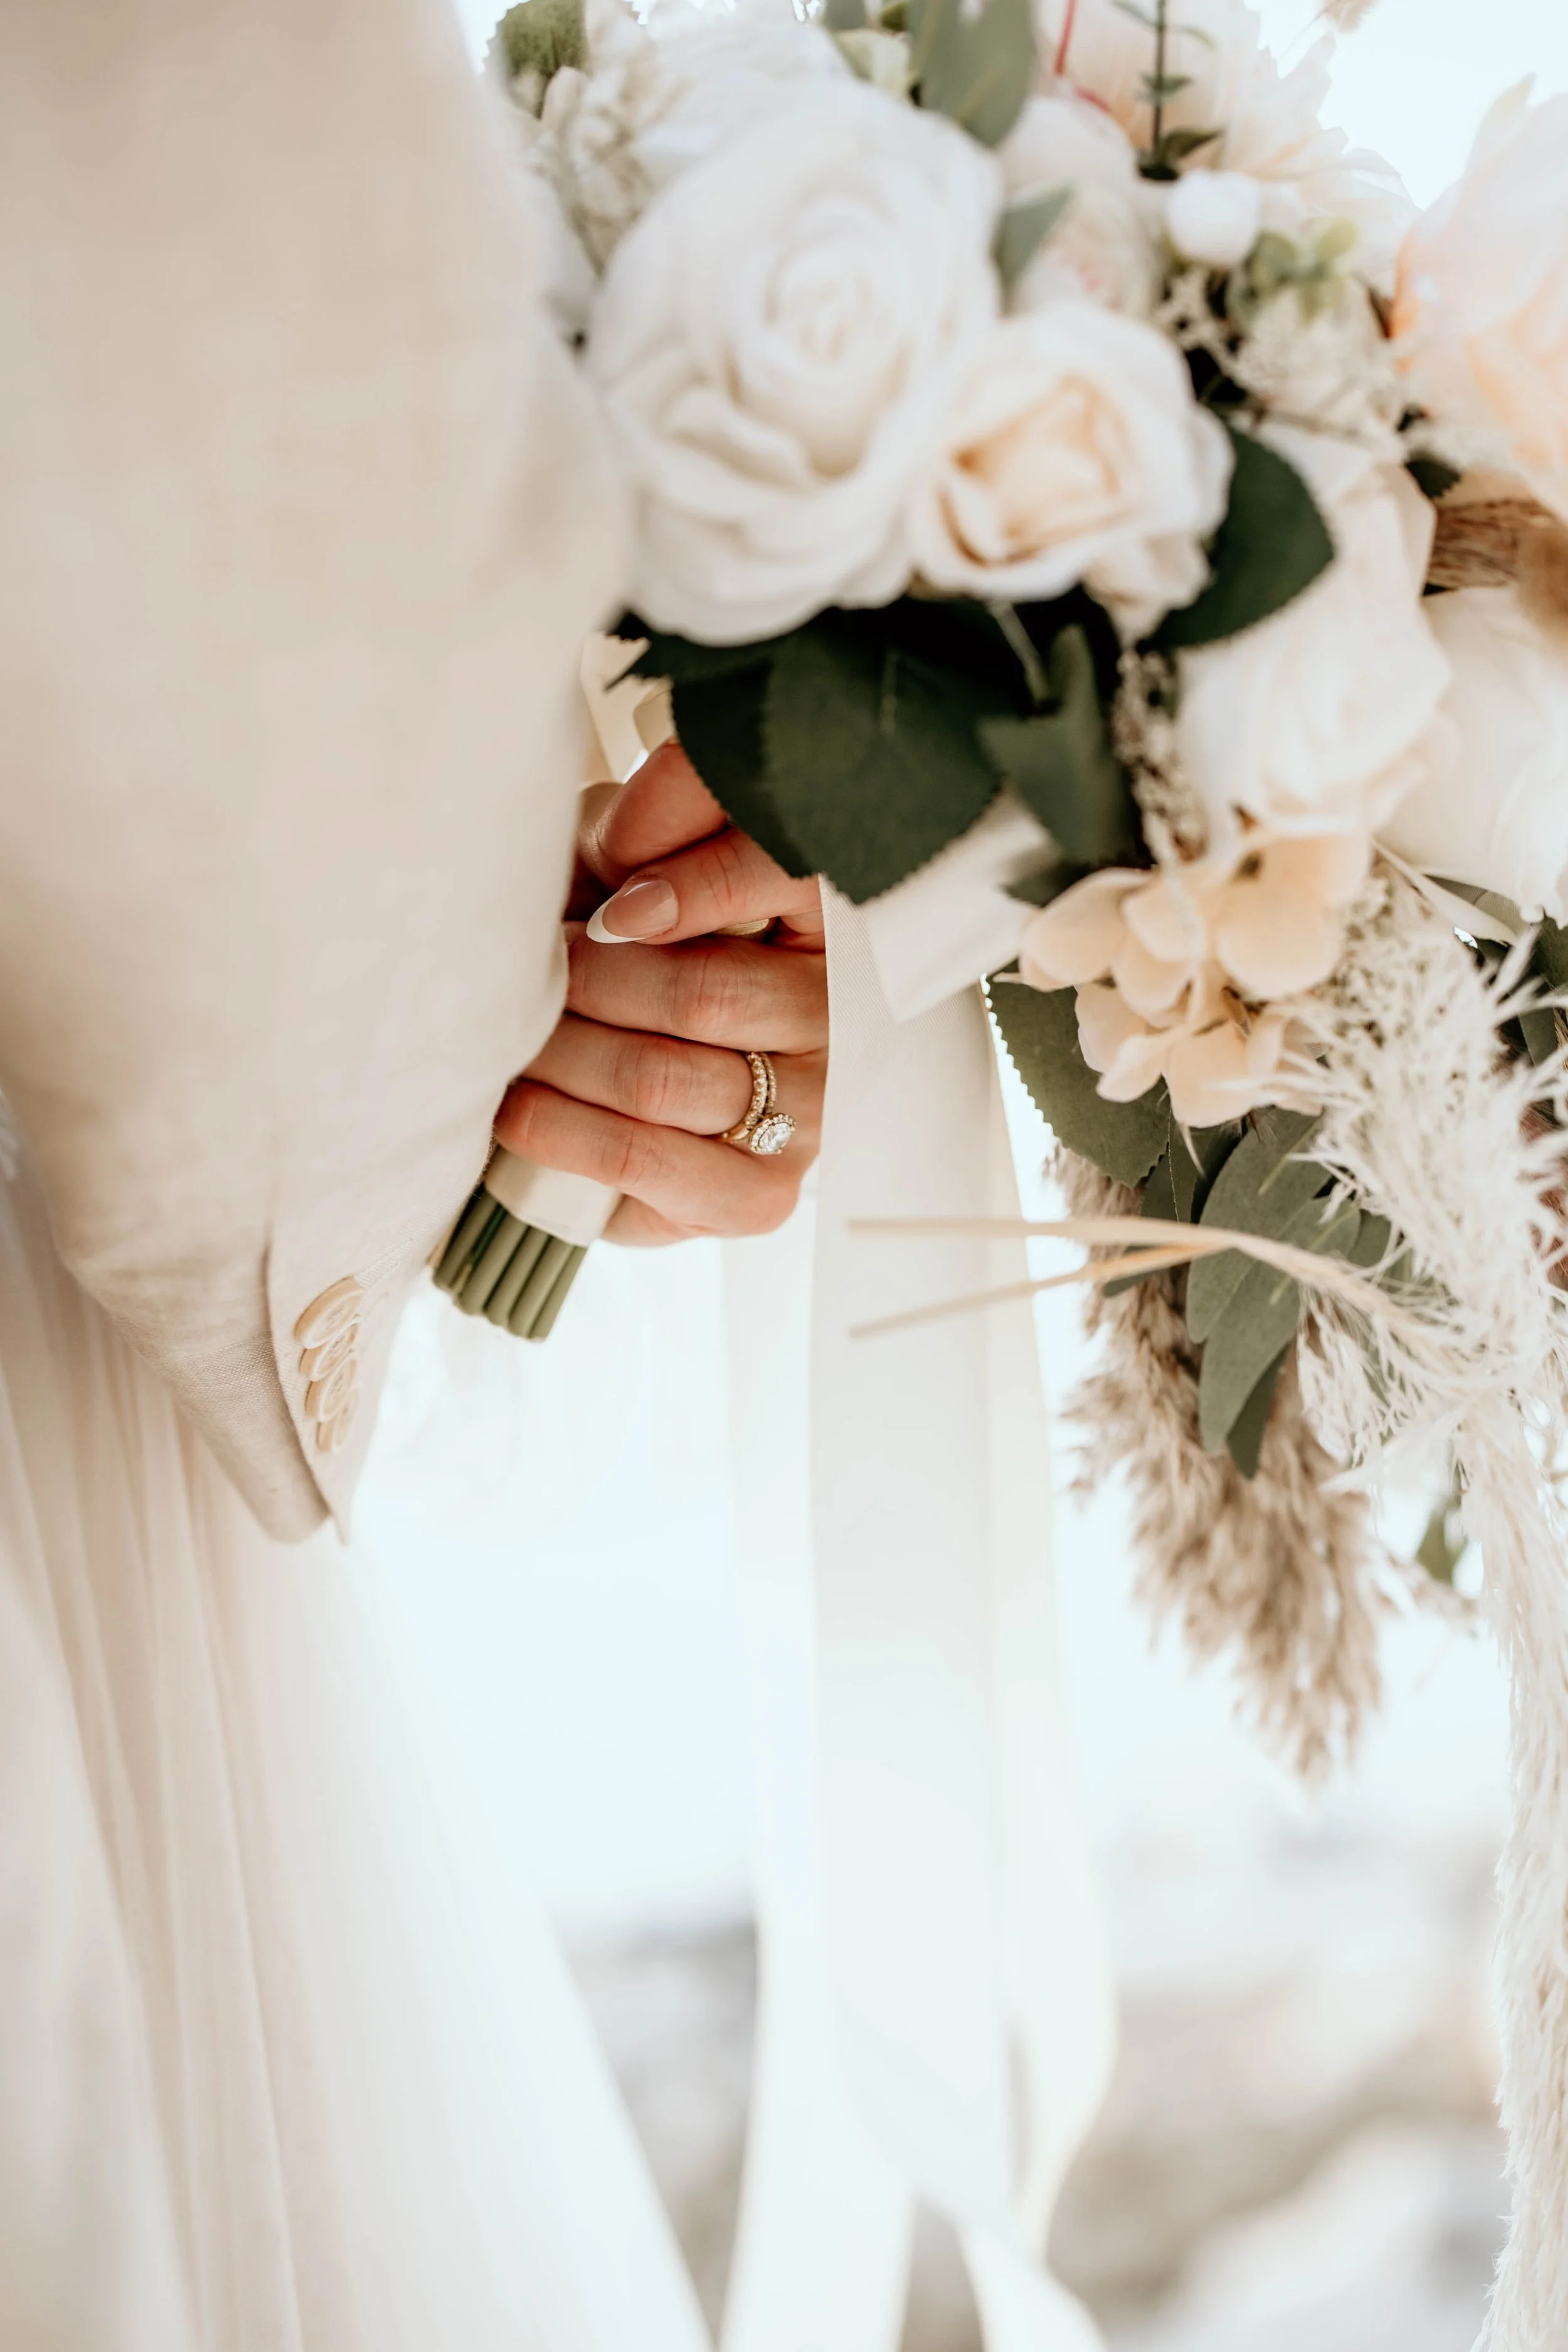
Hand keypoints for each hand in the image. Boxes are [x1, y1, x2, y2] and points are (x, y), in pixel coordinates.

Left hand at [494, 743, 825, 1244]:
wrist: (623, 1050)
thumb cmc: (630, 933)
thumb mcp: (630, 851)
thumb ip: (643, 823)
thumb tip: (626, 847)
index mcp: (824, 917)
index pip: (782, 883)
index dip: (690, 891)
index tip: (608, 910)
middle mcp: (834, 1018)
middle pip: (698, 996)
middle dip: (586, 982)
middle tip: (528, 970)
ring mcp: (807, 1114)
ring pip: (659, 1081)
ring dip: (561, 1055)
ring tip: (511, 1035)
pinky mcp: (759, 1196)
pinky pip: (648, 1164)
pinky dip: (565, 1135)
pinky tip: (517, 1110)